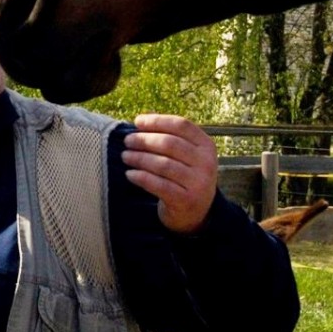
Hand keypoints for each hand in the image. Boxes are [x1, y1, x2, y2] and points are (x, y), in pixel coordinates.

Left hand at [122, 113, 217, 233]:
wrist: (197, 212)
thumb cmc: (185, 176)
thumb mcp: (187, 155)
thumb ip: (170, 136)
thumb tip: (143, 119)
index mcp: (207, 146)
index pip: (181, 125)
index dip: (157, 121)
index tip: (137, 121)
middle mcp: (206, 163)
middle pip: (170, 143)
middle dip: (144, 140)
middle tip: (128, 141)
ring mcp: (198, 183)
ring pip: (163, 164)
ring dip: (140, 158)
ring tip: (126, 156)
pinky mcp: (186, 200)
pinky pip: (159, 185)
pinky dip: (141, 178)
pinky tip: (130, 174)